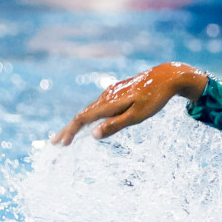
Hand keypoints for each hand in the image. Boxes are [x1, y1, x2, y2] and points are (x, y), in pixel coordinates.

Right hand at [52, 62, 208, 145]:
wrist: (166, 77)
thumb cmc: (154, 99)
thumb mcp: (137, 116)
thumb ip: (115, 125)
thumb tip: (93, 135)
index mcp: (108, 103)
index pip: (83, 119)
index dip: (70, 131)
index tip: (61, 144)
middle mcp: (105, 97)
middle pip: (82, 114)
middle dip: (68, 129)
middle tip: (55, 142)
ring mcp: (110, 93)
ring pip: (89, 109)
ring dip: (77, 123)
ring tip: (68, 135)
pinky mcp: (116, 92)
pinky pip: (97, 106)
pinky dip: (88, 116)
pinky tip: (88, 122)